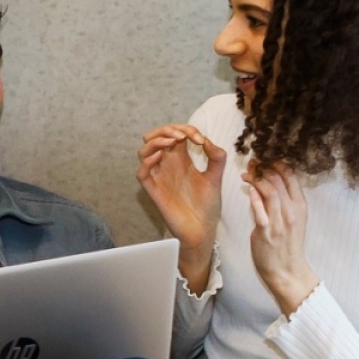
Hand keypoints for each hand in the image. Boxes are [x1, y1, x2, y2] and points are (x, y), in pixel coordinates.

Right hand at [137, 124, 225, 289]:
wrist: (202, 229)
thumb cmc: (207, 205)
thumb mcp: (216, 177)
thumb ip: (216, 158)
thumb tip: (207, 140)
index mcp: (181, 159)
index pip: (175, 134)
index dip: (185, 129)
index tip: (199, 139)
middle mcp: (167, 164)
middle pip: (156, 137)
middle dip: (166, 130)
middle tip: (182, 136)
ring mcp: (159, 176)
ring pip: (144, 151)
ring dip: (156, 141)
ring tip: (171, 142)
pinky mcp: (153, 190)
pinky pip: (141, 173)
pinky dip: (147, 161)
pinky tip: (160, 157)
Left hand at [241, 162, 318, 314]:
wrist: (287, 270)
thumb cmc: (287, 244)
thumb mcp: (293, 219)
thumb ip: (283, 202)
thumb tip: (267, 183)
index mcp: (300, 205)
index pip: (291, 176)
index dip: (277, 162)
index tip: (265, 157)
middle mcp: (292, 211)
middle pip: (279, 179)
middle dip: (264, 166)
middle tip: (252, 161)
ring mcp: (279, 221)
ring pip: (270, 191)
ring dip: (256, 178)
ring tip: (246, 172)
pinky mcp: (266, 232)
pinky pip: (260, 211)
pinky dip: (254, 197)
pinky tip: (247, 189)